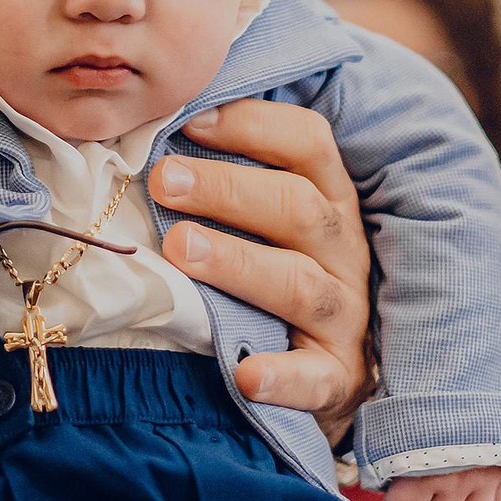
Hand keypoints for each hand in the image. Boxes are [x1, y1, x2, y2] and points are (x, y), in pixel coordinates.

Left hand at [149, 99, 372, 445]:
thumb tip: (156, 132)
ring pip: (300, 284)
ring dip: (240, 263)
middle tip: (164, 180)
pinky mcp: (338, 377)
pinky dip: (284, 377)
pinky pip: (316, 379)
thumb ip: (231, 178)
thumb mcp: (271, 218)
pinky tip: (246, 376)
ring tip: (181, 248)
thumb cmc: (279, 269)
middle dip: (228, 190)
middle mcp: (344, 251)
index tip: (189, 121)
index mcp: (329, 200)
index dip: (253, 125)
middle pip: (298, 208)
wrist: (335, 369)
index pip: (308, 144)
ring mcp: (344, 315)